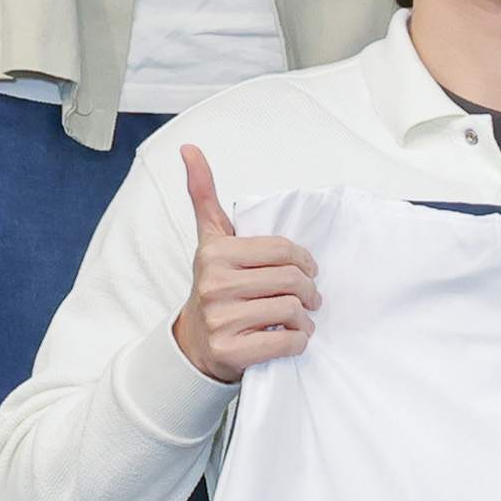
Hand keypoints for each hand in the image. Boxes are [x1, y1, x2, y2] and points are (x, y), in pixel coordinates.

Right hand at [170, 148, 315, 383]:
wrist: (194, 343)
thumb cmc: (215, 284)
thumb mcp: (210, 239)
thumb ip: (204, 194)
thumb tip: (190, 148)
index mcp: (215, 253)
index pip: (284, 250)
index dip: (305, 260)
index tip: (307, 269)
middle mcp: (214, 285)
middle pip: (293, 281)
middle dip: (310, 291)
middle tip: (310, 297)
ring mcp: (221, 320)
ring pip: (293, 311)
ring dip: (306, 319)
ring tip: (299, 318)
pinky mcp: (231, 352)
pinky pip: (287, 343)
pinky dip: (298, 342)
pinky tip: (289, 338)